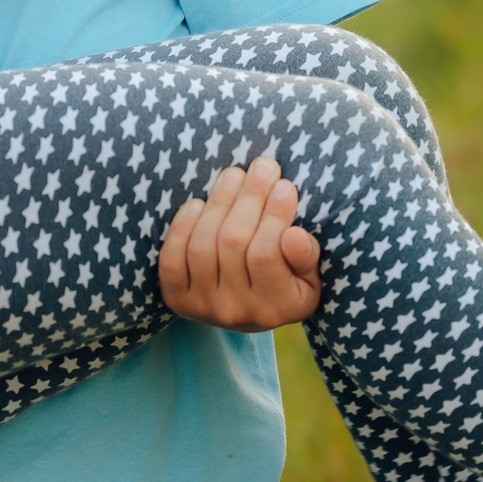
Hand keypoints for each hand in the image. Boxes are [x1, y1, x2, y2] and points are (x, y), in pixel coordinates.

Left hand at [158, 156, 321, 331]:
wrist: (250, 314)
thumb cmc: (287, 284)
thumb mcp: (310, 278)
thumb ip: (306, 258)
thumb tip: (294, 236)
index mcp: (277, 309)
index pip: (267, 254)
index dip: (274, 215)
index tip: (284, 184)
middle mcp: (236, 312)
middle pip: (233, 243)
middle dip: (249, 197)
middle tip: (262, 166)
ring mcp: (202, 306)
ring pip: (203, 245)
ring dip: (219, 202)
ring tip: (234, 176)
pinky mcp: (178, 298)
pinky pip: (172, 259)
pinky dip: (181, 228)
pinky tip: (198, 204)